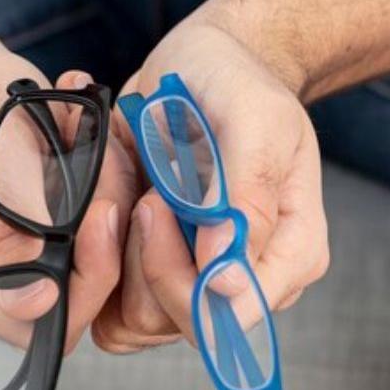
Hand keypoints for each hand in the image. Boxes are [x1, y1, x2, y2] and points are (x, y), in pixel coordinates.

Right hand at [0, 41, 134, 353]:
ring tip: (90, 141)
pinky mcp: (24, 259)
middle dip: (103, 235)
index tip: (105, 210)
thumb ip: (9, 228)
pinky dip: (95, 203)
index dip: (86, 280)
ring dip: (103, 206)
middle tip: (104, 158)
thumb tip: (37, 302)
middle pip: (67, 302)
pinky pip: (80, 251)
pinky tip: (85, 149)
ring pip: (82, 273)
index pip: (33, 322)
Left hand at [92, 10, 329, 352]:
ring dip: (118, 255)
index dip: (185, 278)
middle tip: (144, 194)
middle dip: (147, 260)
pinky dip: (97, 260)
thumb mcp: (255, 119)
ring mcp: (199, 281)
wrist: (205, 65)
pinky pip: (110, 306)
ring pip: (140, 322)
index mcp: (292, 253)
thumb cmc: (238, 85)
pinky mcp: (153, 275)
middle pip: (185, 323)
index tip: (159, 205)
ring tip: (130, 190)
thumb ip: (246, 197)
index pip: (236, 314)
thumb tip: (226, 277)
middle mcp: (250, 279)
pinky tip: (109, 208)